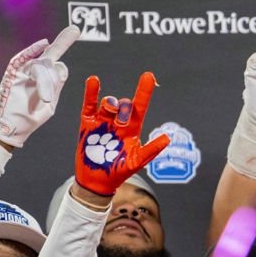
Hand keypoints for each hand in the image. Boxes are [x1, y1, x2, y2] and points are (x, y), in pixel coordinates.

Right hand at [0, 27, 78, 147]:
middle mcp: (35, 71)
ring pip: (43, 64)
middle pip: (53, 58)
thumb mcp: (50, 103)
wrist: (12, 128)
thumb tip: (59, 64)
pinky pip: (23, 58)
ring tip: (44, 99)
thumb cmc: (30, 116)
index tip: (75, 29)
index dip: (64, 42)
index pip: (56, 59)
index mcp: (46, 78)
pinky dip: (33, 50)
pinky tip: (44, 44)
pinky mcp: (13, 73)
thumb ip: (55, 85)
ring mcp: (24, 71)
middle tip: (61, 63)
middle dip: (62, 50)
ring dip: (46, 81)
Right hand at [73, 73, 170, 195]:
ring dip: (110, 104)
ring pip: (108, 103)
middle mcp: (118, 122)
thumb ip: (151, 150)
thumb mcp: (137, 161)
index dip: (144, 91)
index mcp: (132, 129)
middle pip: (123, 105)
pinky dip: (91, 93)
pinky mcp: (88, 124)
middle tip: (121, 122)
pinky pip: (89, 105)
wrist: (97, 181)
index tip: (148, 76)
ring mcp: (103, 122)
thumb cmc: (119, 171)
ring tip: (110, 115)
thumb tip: (167, 138)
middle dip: (124, 108)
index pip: (140, 107)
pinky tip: (93, 81)